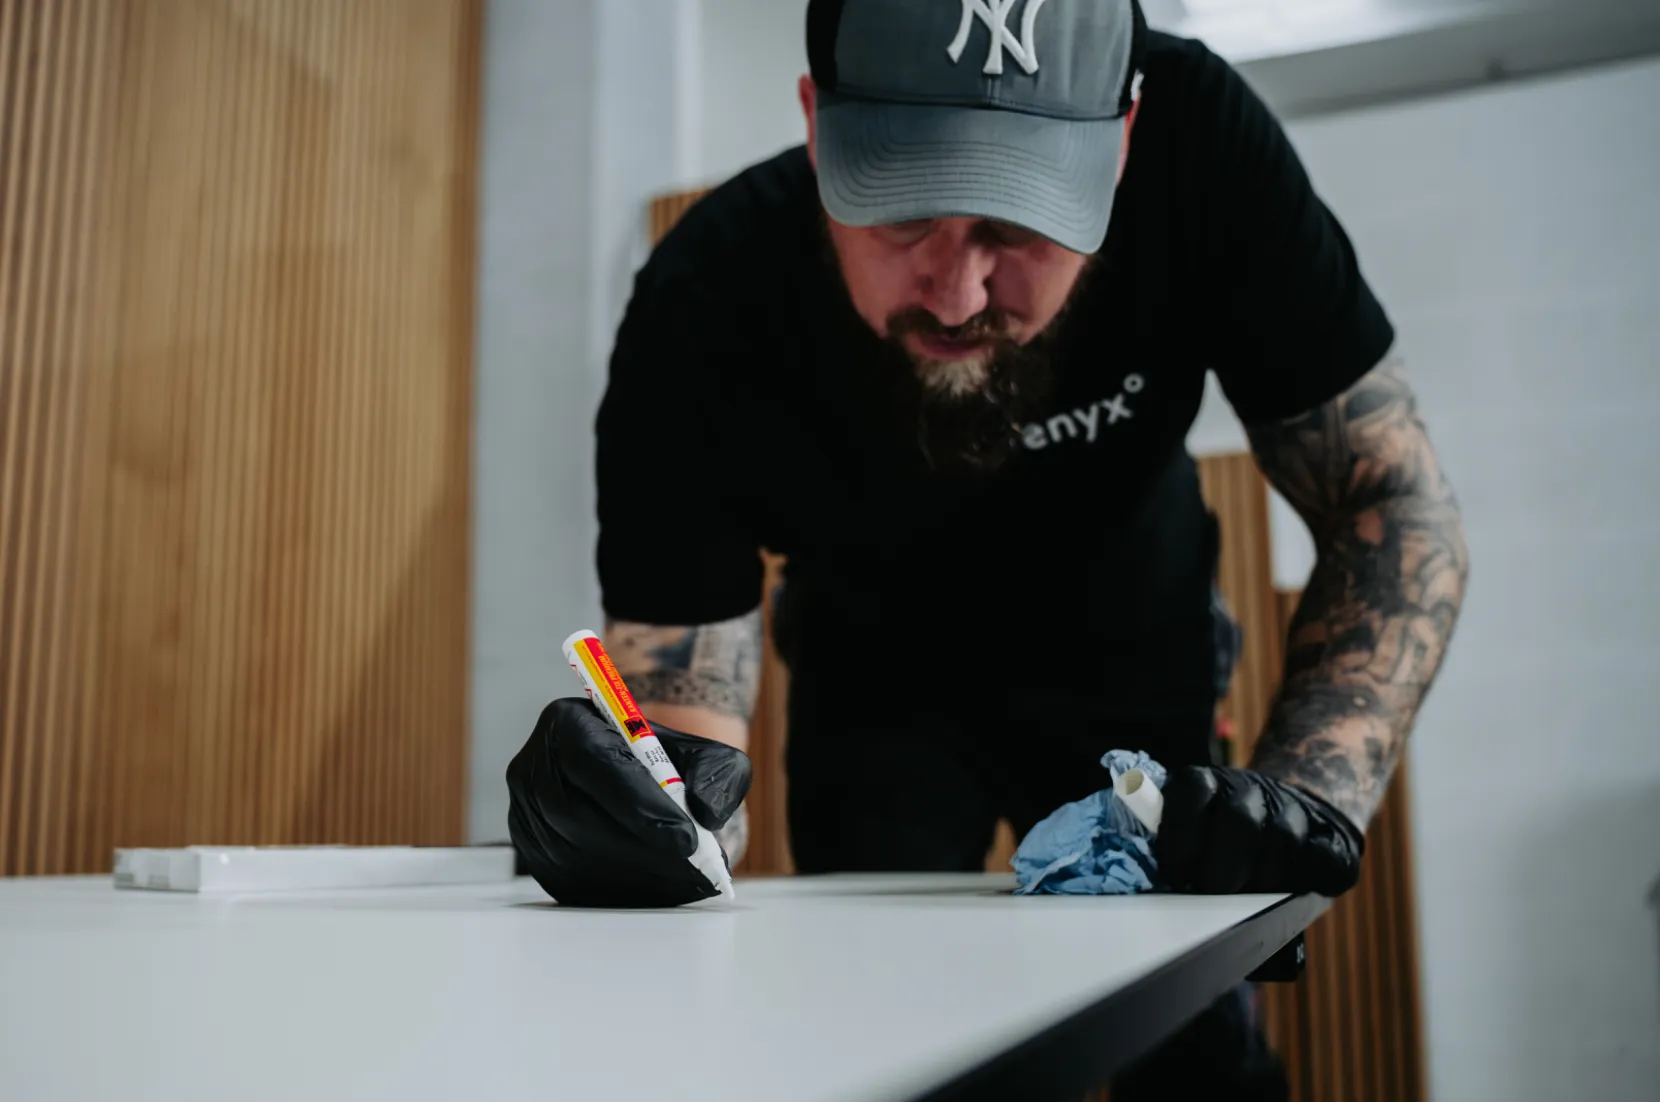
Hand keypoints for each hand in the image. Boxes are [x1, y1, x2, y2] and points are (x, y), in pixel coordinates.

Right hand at [506, 697, 752, 907]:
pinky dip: (621, 891)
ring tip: (688, 882)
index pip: (595, 763)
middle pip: (580, 816)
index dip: (641, 805)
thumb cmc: (658, 761)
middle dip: (644, 849)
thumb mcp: (697, 750)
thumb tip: (706, 812)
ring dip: (637, 875)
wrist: (625, 774)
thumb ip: (715, 771)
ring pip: (576, 855)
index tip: (687, 839)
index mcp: (567, 723)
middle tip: (695, 871)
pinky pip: (571, 882)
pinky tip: (661, 888)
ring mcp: (525, 814)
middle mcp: (533, 768)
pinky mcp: (530, 853)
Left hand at [1153, 766, 1363, 896]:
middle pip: (1238, 820)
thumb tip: (1143, 829)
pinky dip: (1315, 873)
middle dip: (1222, 868)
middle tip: (1210, 896)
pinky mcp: (1333, 837)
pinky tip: (1300, 883)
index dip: (1180, 833)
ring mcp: (1292, 809)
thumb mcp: (1189, 834)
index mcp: (1208, 785)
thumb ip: (1170, 839)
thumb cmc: (1224, 843)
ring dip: (1262, 877)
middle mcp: (1248, 790)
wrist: (1296, 815)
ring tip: (1248, 898)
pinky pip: (1326, 856)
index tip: (1174, 873)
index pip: (1190, 790)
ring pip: (1280, 836)